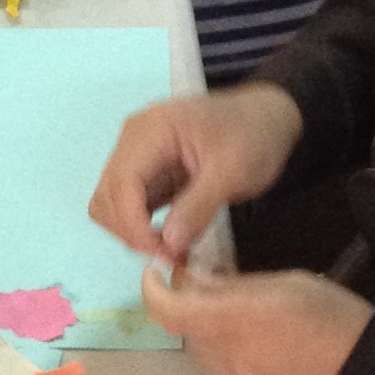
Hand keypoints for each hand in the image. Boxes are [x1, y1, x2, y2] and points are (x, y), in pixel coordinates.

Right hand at [89, 86, 305, 264]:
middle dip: (132, 233)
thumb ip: (199, 205)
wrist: (267, 118)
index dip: (134, 225)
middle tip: (171, 256)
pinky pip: (128, 207)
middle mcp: (132, 141)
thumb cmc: (253, 135)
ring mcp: (136, 157)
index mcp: (150, 130)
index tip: (164, 252)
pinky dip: (141, 229)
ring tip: (172, 250)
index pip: (121, 184)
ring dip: (133, 234)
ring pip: (110, 206)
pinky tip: (170, 242)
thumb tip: (168, 243)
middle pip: (107, 197)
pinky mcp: (146, 174)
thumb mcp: (234, 171)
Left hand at [141, 263, 372, 374]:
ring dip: (211, 332)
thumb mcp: (291, 284)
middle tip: (210, 283)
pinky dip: (231, 354)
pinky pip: (228, 374)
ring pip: (206, 354)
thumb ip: (237, 284)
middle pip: (188, 330)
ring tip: (242, 315)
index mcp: (234, 320)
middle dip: (190, 306)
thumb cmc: (337, 320)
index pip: (169, 310)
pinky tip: (262, 345)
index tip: (158, 272)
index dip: (153, 290)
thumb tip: (197, 279)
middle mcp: (227, 357)